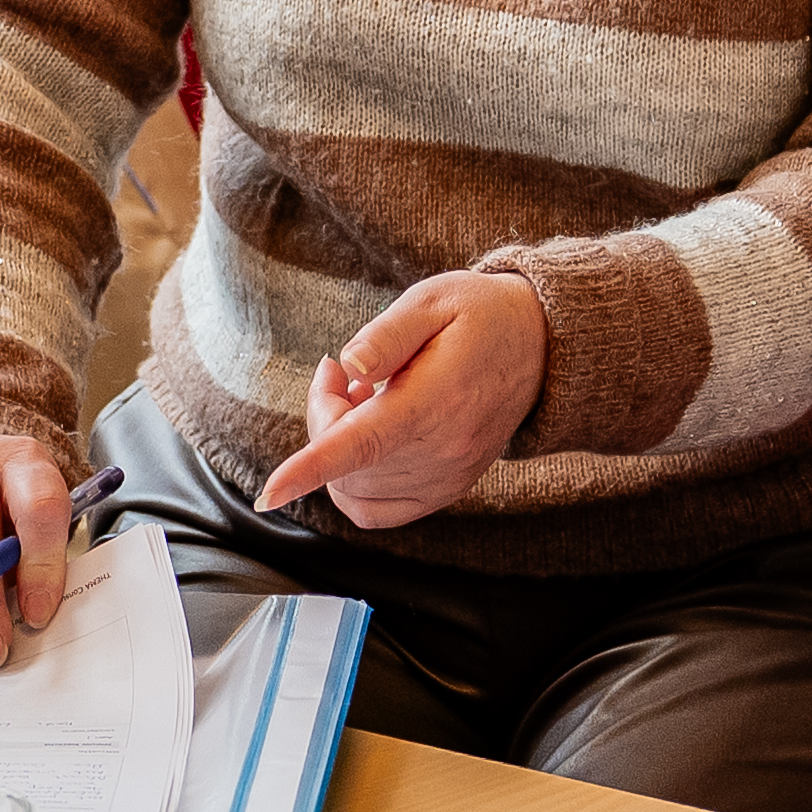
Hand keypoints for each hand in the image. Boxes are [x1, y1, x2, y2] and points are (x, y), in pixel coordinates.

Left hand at [252, 270, 548, 527]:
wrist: (541, 347)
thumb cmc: (481, 316)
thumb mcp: (433, 301)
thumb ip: (387, 334)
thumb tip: (349, 364)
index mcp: (434, 403)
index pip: (363, 446)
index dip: (310, 469)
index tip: (270, 492)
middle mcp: (442, 452)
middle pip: (347, 464)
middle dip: (324, 418)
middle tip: (339, 373)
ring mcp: (446, 478)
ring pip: (355, 491)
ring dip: (338, 450)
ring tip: (362, 397)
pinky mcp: (446, 489)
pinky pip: (378, 510)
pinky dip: (354, 482)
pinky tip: (368, 436)